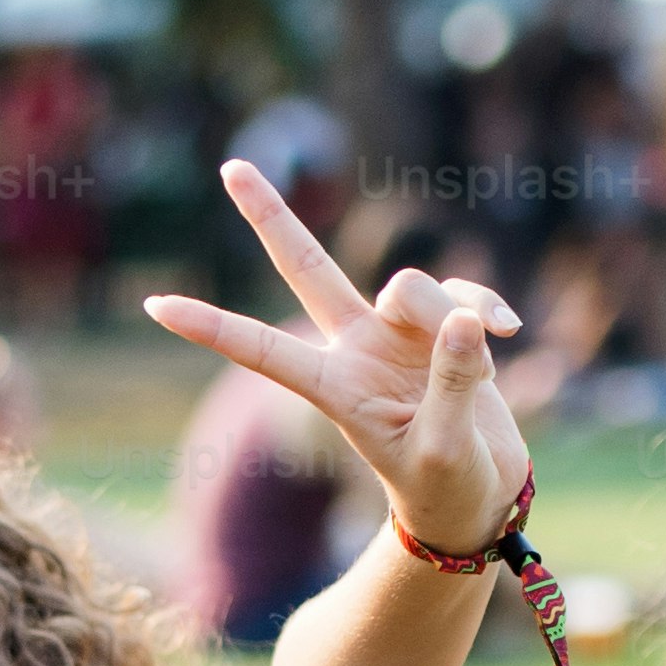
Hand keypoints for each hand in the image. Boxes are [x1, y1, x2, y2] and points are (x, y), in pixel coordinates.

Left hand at [143, 160, 529, 557]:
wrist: (479, 499)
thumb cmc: (448, 489)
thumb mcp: (447, 449)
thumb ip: (453, 383)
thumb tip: (464, 319)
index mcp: (336, 389)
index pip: (263, 351)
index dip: (212, 328)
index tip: (154, 307)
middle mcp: (356, 349)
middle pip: (307, 267)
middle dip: (271, 216)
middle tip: (230, 166)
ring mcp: (395, 333)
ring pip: (411, 285)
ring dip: (453, 313)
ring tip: (484, 362)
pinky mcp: (441, 326)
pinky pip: (462, 293)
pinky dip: (486, 306)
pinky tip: (510, 332)